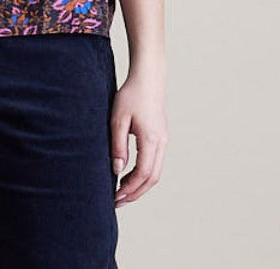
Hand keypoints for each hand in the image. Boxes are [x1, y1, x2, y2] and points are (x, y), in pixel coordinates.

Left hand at [110, 67, 168, 206]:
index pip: (143, 174)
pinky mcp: (161, 137)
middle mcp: (162, 143)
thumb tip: (117, 170)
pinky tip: (130, 175)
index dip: (129, 188)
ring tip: (122, 191)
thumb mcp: (118, 119)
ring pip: (155, 172)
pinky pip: (155, 163)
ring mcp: (164, 140)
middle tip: (117, 201)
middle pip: (152, 179)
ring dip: (140, 185)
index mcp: (152, 140)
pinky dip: (144, 175)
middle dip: (135, 193)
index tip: (115, 196)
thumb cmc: (131, 95)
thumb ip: (118, 146)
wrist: (149, 78)